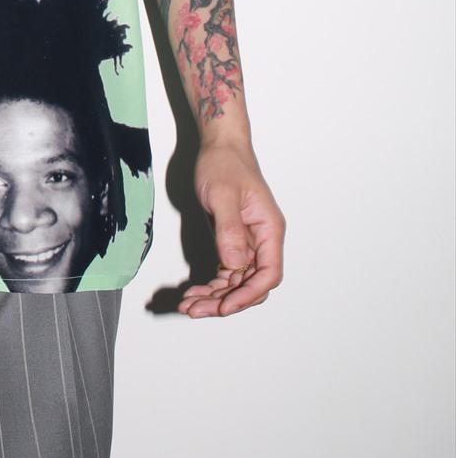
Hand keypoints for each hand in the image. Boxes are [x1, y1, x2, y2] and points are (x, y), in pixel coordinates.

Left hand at [179, 139, 284, 317]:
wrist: (219, 147)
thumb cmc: (224, 164)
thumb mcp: (223, 195)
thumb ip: (230, 231)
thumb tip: (235, 265)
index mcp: (269, 230)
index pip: (268, 275)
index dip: (248, 295)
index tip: (224, 307)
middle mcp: (262, 241)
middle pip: (251, 285)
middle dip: (225, 302)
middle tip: (194, 310)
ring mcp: (248, 243)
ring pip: (237, 283)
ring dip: (215, 297)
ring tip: (188, 306)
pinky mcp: (232, 242)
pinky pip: (226, 272)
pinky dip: (211, 285)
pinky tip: (193, 293)